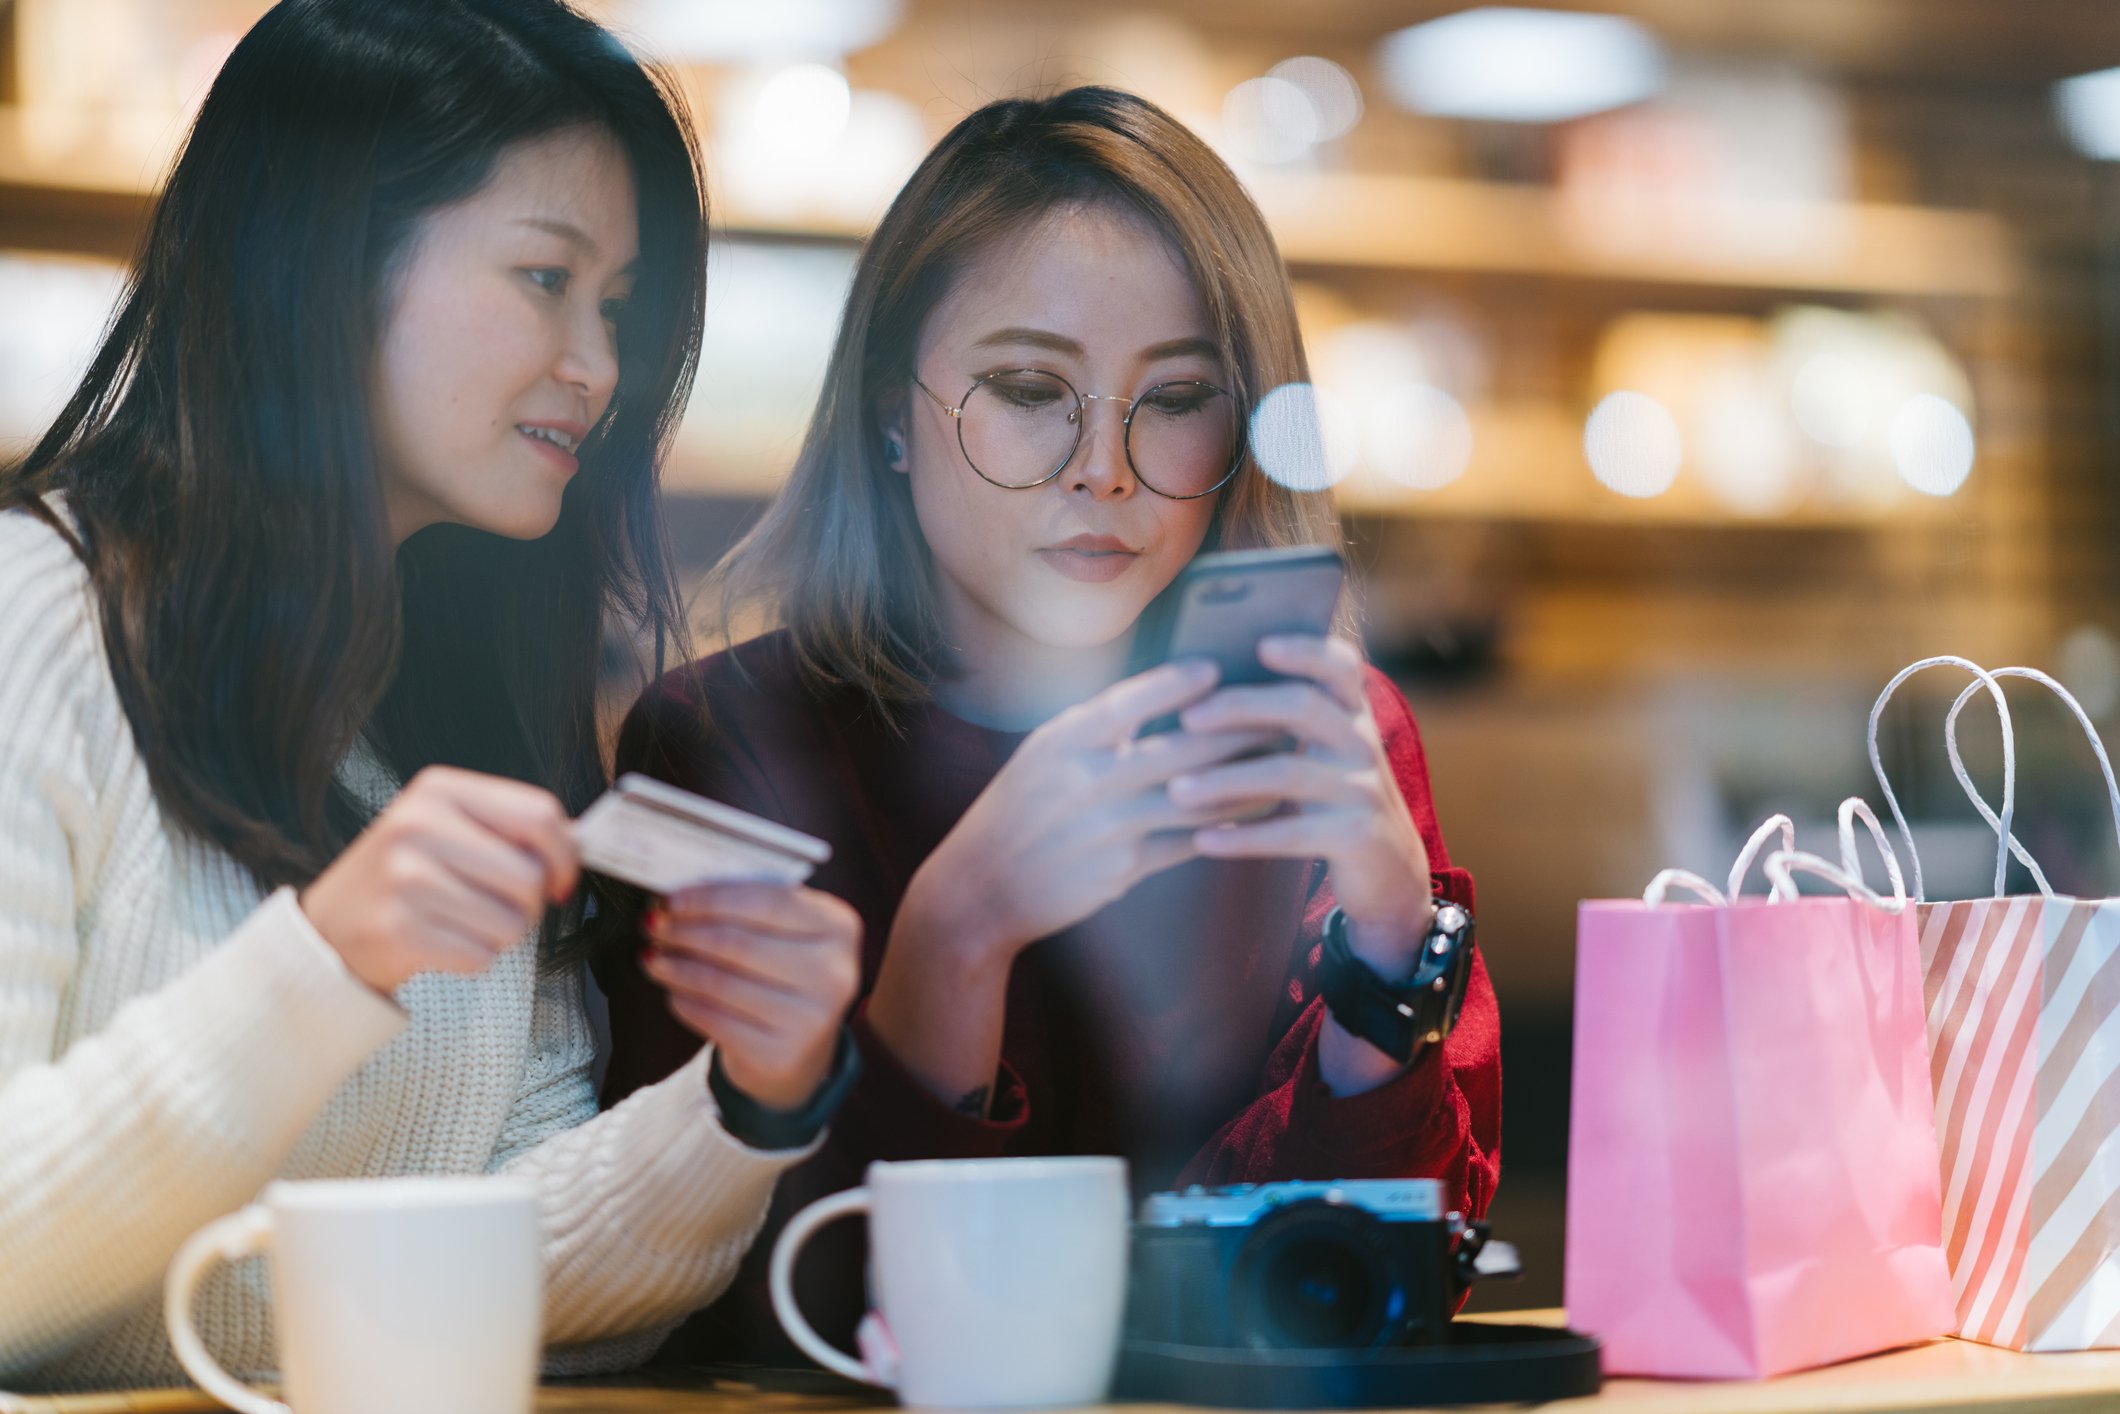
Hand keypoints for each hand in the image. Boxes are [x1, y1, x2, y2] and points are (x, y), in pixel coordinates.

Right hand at [300, 766, 578, 994]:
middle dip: (529, 904)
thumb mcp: (447, 829)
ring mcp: (404, 879)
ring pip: (512, 923)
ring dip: (499, 934)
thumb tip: (580, 843)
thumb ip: (510, 828)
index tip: (560, 880)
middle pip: (530, 877)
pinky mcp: (398, 931)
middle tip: (493, 905)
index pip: (539, 814)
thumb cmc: (405, 878)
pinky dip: (472, 958)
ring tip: (458, 921)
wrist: (328, 931)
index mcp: (438, 789)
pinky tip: (439, 942)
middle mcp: (417, 825)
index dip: (565, 855)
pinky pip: (481, 956)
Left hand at [641, 882, 862, 1110]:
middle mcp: (834, 974)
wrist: (799, 1055)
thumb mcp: (784, 937)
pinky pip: (714, 1019)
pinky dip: (684, 1001)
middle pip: (739, 942)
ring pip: (721, 982)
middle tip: (655, 924)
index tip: (673, 898)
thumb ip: (748, 909)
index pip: (768, 901)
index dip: (712, 898)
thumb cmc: (784, 979)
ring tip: (654, 958)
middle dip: (686, 930)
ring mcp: (811, 1019)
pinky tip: (673, 991)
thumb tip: (680, 896)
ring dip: (677, 966)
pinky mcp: (781, 1055)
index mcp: (839, 928)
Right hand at [865, 659, 1275, 1111]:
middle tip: (1280, 713)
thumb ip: (1098, 727)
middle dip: (1236, 731)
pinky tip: (1257, 816)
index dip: (1176, 683)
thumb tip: (1165, 692)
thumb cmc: (1019, 811)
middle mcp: (1084, 780)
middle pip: (1178, 749)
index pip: (1130, 701)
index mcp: (1063, 740)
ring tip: (1285, 764)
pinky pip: (1186, 843)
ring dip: (1245, 781)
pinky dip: (1225, 828)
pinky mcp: (1119, 869)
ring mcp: (1104, 828)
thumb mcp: (1043, 755)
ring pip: (1193, 799)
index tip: (1218, 668)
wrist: (977, 889)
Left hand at [1168, 636, 1434, 977]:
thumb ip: (1287, 720)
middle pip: (1304, 707)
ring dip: (1226, 780)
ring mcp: (1364, 790)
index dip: (1305, 649)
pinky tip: (1204, 839)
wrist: (1390, 873)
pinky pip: (1293, 831)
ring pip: (1289, 773)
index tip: (1260, 645)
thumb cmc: (1333, 801)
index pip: (1341, 665)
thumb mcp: (1325, 754)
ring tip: (1176, 791)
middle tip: (1187, 719)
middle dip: (1241, 707)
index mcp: (1352, 715)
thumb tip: (1197, 690)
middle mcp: (1363, 743)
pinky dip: (1244, 836)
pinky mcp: (1358, 836)